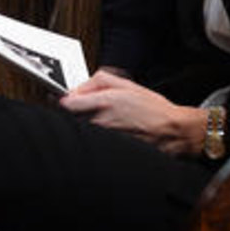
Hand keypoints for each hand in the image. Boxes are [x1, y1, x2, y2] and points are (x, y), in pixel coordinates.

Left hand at [60, 70, 207, 156]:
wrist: (169, 132)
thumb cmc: (152, 109)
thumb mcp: (127, 84)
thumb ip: (99, 80)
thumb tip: (79, 87)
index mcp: (103, 103)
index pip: (65, 104)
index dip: (60, 100)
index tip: (60, 97)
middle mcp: (99, 123)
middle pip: (69, 118)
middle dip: (71, 112)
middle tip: (79, 107)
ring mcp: (102, 139)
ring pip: (80, 130)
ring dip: (82, 124)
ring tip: (99, 119)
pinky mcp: (107, 150)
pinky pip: (91, 141)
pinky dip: (93, 135)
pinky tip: (106, 131)